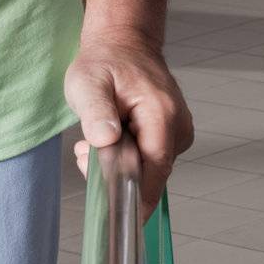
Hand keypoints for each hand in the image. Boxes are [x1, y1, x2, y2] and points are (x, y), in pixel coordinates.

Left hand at [64, 32, 193, 217]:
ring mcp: (178, 133)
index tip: (120, 219)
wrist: (123, 44)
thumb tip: (104, 141)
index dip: (138, 197)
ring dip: (117, 167)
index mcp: (162, 114)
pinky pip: (148, 161)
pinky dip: (125, 159)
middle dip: (116, 176)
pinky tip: (107, 141)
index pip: (155, 169)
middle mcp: (178, 126)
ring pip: (148, 171)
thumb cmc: (105, 62)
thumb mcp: (88, 83)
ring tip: (91, 141)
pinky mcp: (171, 137)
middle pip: (150, 174)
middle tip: (84, 153)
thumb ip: (96, 113)